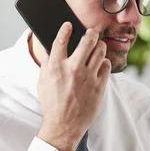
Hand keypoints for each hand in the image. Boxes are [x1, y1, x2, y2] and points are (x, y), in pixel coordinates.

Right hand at [36, 22, 110, 150]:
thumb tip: (50, 49)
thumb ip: (47, 63)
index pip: (61, 39)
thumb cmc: (52, 104)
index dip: (65, 29)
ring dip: (99, 46)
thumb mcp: (42, 81)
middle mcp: (73, 69)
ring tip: (97, 46)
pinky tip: (100, 64)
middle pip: (87, 40)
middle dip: (91, 33)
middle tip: (91, 32)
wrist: (63, 125)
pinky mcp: (99, 86)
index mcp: (56, 67)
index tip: (69, 25)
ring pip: (100, 51)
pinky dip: (104, 62)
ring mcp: (88, 77)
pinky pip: (107, 66)